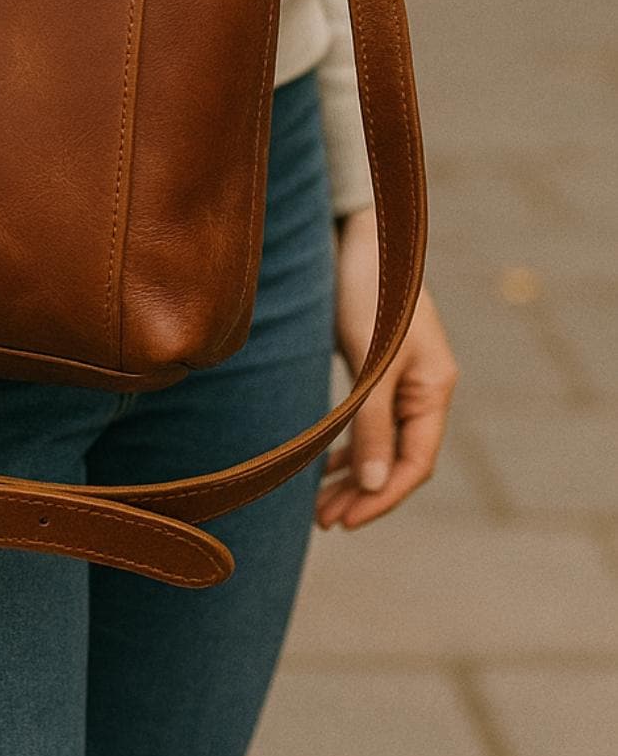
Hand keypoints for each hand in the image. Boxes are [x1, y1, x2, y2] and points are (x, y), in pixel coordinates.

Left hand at [316, 203, 458, 530]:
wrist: (359, 233)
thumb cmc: (370, 290)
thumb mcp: (372, 360)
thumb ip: (373, 423)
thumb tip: (372, 485)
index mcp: (434, 389)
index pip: (415, 462)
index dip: (382, 496)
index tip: (348, 521)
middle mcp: (423, 389)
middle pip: (398, 458)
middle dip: (364, 493)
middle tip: (325, 522)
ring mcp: (401, 379)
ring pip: (381, 443)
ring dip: (354, 475)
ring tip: (321, 507)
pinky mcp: (377, 367)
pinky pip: (370, 422)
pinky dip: (350, 446)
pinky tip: (325, 465)